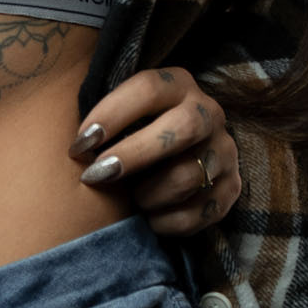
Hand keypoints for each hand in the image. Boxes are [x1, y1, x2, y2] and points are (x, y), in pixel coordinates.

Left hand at [66, 66, 242, 235]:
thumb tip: (75, 146)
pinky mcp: (233, 186)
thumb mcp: (120, 115)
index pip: (148, 89)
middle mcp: (208, 113)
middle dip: (133, 155)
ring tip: (129, 200)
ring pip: (189, 175)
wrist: (178, 156)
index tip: (79, 144)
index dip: (111, 114)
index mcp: (178, 85)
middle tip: (96, 176)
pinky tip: (149, 219)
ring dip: (149, 194)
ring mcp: (224, 150)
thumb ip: (101, 121)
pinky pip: (202, 211)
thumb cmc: (130, 134)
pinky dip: (169, 222)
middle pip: (181, 128)